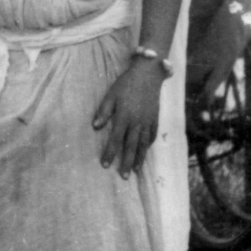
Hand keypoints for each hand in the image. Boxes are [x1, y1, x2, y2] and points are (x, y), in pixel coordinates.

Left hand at [93, 59, 165, 178]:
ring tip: (136, 170)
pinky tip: (145, 151)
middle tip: (124, 176)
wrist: (148, 73)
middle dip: (126, 162)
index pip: (115, 139)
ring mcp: (148, 121)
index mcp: (124, 117)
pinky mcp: (155, 118)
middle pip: (131, 146)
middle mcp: (137, 122)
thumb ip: (104, 111)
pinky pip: (152, 135)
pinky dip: (148, 145)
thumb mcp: (111, 95)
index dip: (110, 153)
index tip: (105, 165)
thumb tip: (95, 127)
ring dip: (139, 158)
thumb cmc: (126, 83)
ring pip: (143, 143)